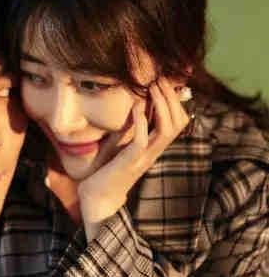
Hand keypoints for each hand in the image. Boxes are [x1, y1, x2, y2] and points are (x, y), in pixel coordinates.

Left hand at [78, 78, 189, 240]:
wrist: (98, 197)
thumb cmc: (108, 170)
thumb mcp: (123, 144)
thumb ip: (133, 128)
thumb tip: (138, 104)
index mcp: (154, 147)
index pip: (178, 122)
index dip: (175, 101)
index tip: (165, 82)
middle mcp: (154, 151)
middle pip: (178, 123)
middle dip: (172, 99)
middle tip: (160, 79)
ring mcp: (143, 157)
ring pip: (167, 130)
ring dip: (162, 106)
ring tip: (152, 88)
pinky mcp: (129, 162)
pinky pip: (142, 141)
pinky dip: (142, 122)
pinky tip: (136, 107)